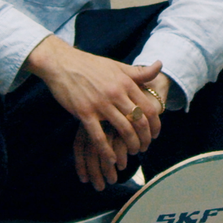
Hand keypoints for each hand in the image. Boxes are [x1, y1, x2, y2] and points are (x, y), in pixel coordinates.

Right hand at [24, 36, 165, 190]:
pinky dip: (107, 150)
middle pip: (139, 121)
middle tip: (145, 147)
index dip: (155, 125)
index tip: (155, 135)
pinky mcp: (84, 112)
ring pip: (123, 129)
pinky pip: (99, 136)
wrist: (62, 63)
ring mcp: (100, 104)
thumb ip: (139, 72)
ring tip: (132, 152)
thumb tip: (160, 65)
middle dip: (145, 138)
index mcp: (126, 82)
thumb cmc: (90, 65)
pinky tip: (112, 159)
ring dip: (131, 144)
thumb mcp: (117, 66)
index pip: (148, 108)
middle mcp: (116, 93)